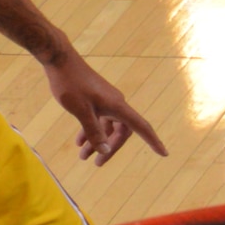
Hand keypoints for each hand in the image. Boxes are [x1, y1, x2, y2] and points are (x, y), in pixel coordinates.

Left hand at [39, 51, 167, 162]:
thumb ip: (93, 131)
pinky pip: (98, 119)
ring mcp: (106, 101)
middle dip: (110, 148)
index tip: (164, 154)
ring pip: (107, 127)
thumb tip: (105, 150)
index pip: (141, 127)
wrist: (60, 61)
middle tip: (97, 163)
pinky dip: (90, 130)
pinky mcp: (96, 99)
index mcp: (118, 106)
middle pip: (121, 132)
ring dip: (97, 141)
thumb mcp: (81, 111)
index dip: (153, 141)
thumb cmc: (71, 85)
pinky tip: (79, 141)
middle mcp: (116, 104)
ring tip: (82, 156)